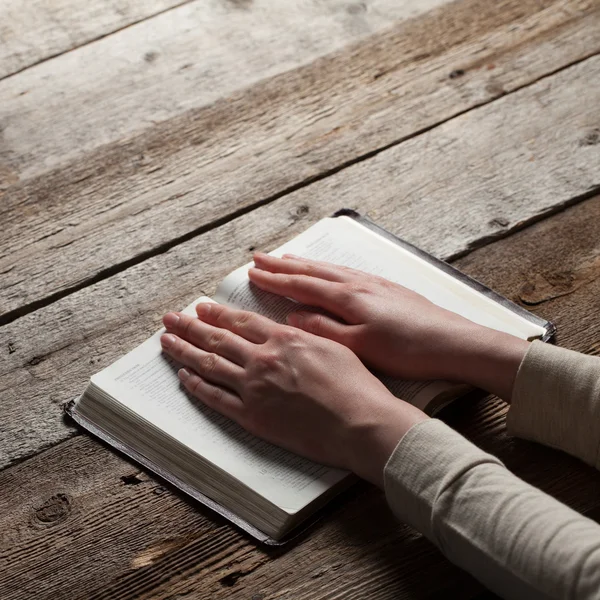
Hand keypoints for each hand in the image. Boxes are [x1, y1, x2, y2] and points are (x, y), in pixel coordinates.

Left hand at [160, 304, 426, 486]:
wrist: (359, 423)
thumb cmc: (355, 385)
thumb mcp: (334, 346)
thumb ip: (305, 334)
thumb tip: (285, 327)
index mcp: (283, 340)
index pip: (240, 322)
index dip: (216, 313)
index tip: (199, 308)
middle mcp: (263, 360)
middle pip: (217, 339)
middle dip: (189, 326)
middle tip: (169, 319)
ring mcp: (254, 389)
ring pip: (209, 364)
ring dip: (184, 351)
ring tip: (166, 341)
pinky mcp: (252, 417)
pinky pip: (216, 398)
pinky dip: (197, 386)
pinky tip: (184, 377)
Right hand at [249, 253, 529, 400]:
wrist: (454, 342)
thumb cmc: (407, 349)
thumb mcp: (360, 345)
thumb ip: (324, 328)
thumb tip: (293, 314)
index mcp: (348, 297)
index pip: (302, 285)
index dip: (275, 279)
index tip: (252, 273)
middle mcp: (358, 283)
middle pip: (313, 270)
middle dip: (283, 264)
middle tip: (259, 257)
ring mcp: (374, 283)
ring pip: (330, 268)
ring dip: (304, 263)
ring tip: (286, 258)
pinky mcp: (387, 288)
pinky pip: (347, 271)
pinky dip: (328, 268)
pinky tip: (329, 270)